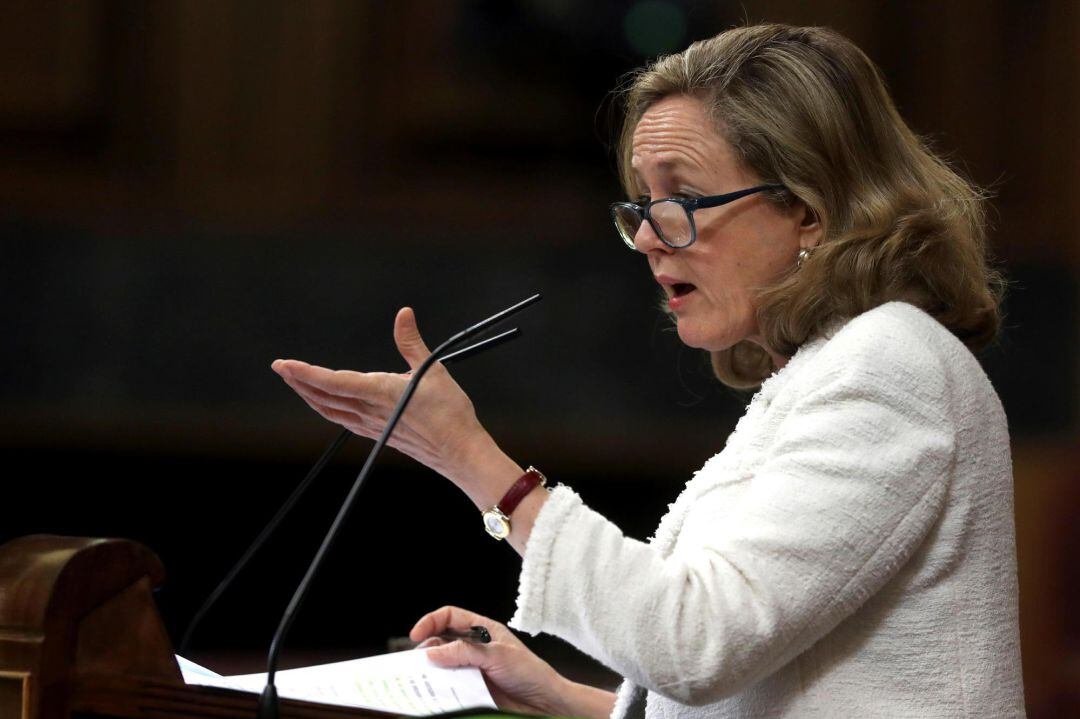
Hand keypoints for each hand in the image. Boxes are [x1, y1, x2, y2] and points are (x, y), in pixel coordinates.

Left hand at [271, 307, 491, 482]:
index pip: (333, 382)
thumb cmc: (450, 413)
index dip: (305, 373)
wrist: (459, 451)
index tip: (285, 364)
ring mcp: (371, 425)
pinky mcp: (377, 433)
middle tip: (281, 368)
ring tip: (296, 383)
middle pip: (323, 397)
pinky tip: (326, 404)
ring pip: (329, 411)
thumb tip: (403, 314)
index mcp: (379, 393)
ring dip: (309, 396)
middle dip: (299, 382)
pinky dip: (326, 408)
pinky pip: (342, 420)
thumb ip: (411, 341)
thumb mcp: (432, 370)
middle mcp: (370, 411)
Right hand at [411, 606, 572, 715]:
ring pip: (442, 665)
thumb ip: (465, 652)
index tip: (416, 635)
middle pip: (441, 641)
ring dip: (430, 670)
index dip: (431, 621)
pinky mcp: (471, 688)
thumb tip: (432, 652)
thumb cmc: (529, 672)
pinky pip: (449, 685)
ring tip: (420, 679)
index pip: (450, 617)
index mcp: (482, 629)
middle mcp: (474, 647)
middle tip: (415, 663)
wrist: (543, 702)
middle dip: (426, 649)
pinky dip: (439, 688)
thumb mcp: (497, 656)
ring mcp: (472, 668)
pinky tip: (434, 692)